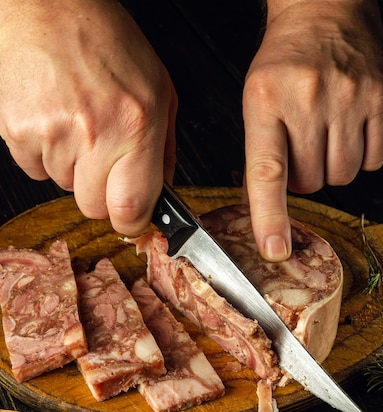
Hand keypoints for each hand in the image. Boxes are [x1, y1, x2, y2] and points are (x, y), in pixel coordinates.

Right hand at [0, 0, 176, 235]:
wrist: (52, 6)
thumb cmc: (109, 44)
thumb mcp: (160, 91)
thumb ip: (165, 150)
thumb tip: (162, 194)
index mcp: (136, 125)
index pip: (129, 209)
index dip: (130, 222)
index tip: (131, 217)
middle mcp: (95, 133)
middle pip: (94, 207)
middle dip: (101, 193)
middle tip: (102, 158)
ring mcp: (52, 133)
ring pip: (64, 187)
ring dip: (72, 167)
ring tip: (77, 122)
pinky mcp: (19, 130)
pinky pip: (35, 170)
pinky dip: (44, 154)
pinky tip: (55, 120)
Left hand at [242, 0, 382, 260]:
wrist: (325, 11)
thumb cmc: (286, 62)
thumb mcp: (257, 102)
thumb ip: (260, 156)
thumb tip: (257, 209)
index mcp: (265, 100)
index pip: (268, 172)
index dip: (271, 216)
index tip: (275, 249)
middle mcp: (308, 98)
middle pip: (310, 181)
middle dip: (304, 176)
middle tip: (302, 146)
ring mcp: (349, 97)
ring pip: (342, 176)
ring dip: (332, 167)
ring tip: (326, 134)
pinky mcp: (382, 98)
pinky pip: (375, 159)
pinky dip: (363, 156)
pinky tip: (351, 130)